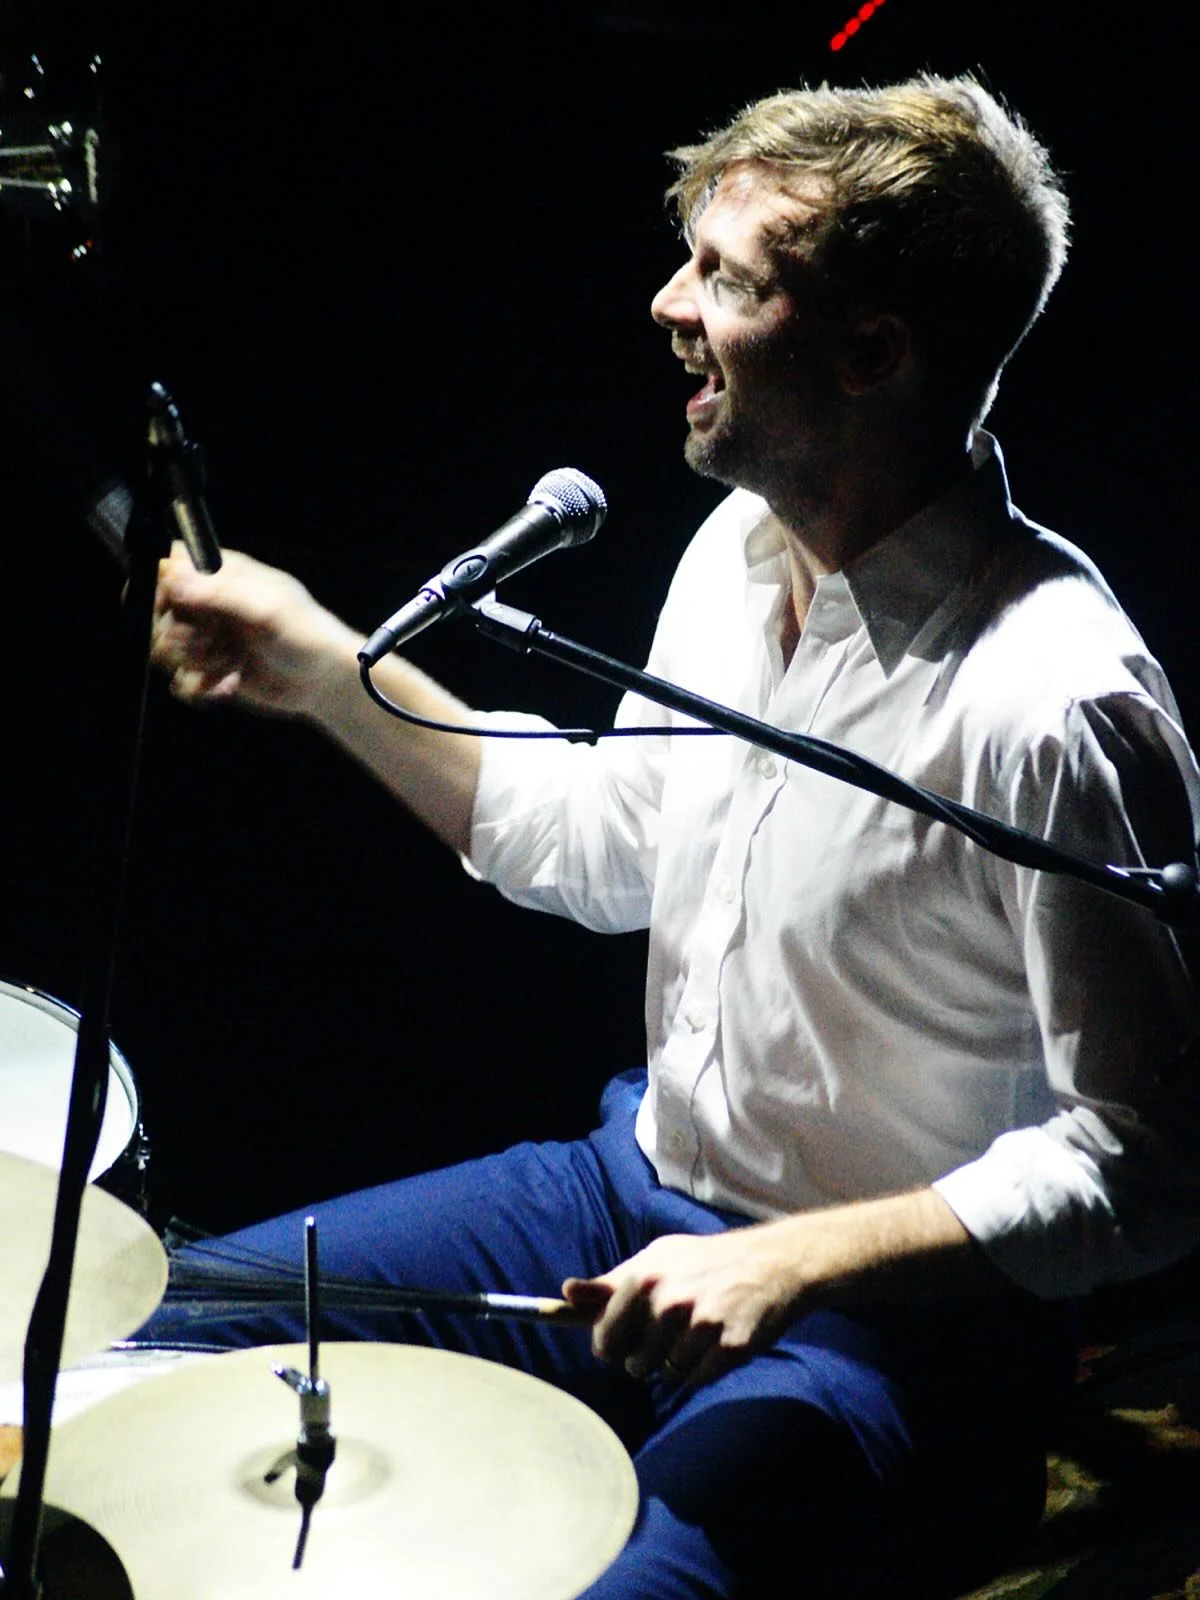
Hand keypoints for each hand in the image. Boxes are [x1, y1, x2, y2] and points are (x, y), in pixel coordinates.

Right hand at [152, 544, 355, 718]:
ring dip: (196, 662)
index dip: (161, 586)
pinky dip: (201, 688)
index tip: (173, 608)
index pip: (169, 566)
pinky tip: (230, 685)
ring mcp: (208, 638)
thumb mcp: (267, 608)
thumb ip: (219, 592)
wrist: (324, 683)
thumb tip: (170, 576)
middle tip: (212, 641)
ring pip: (166, 650)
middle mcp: (210, 604)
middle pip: (160, 612)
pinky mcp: (210, 671)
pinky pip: (181, 682)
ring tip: (231, 663)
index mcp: (223, 576)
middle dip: (180, 634)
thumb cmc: (306, 635)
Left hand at [562, 1226, 807, 1387]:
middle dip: (645, 1356)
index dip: (612, 1344)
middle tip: (666, 1333)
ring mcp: (702, 1327)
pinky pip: (696, 1381)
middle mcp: (670, 1303)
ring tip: (694, 1334)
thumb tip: (567, 1293)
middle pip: (634, 1364)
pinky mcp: (729, 1349)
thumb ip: (610, 1283)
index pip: (606, 1339)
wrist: (772, 1263)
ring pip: (666, 1375)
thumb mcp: (656, 1259)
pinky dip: (701, 1369)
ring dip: (675, 1363)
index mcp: (645, 1278)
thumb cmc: (703, 1261)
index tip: (622, 1341)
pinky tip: (714, 1343)